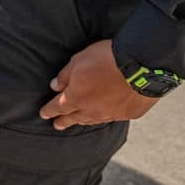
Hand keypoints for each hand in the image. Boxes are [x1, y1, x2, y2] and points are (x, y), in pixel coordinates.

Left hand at [39, 40, 158, 130]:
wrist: (141, 64)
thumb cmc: (106, 58)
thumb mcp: (79, 60)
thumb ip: (65, 75)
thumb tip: (55, 86)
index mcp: (77, 97)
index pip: (58, 106)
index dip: (49, 110)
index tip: (43, 114)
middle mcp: (93, 110)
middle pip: (74, 118)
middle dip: (64, 121)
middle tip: (57, 125)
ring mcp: (112, 114)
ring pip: (94, 120)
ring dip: (84, 120)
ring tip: (78, 121)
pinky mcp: (129, 114)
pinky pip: (114, 117)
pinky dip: (107, 115)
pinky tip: (105, 115)